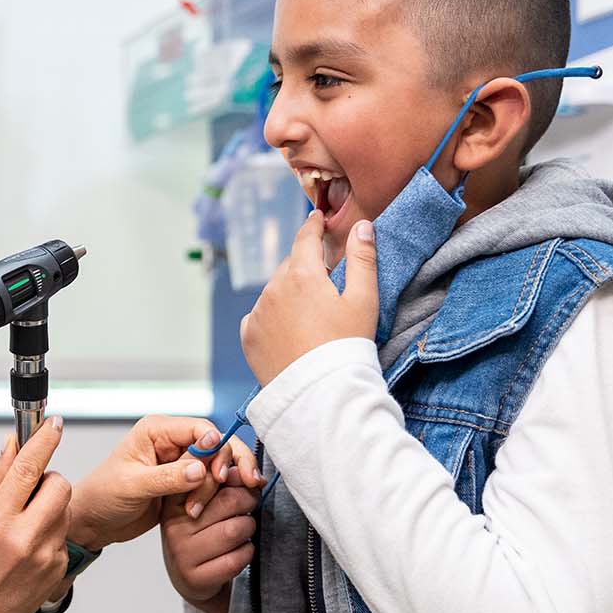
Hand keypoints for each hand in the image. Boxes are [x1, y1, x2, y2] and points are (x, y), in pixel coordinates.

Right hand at [0, 419, 72, 612]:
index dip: (43, 441)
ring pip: (65, 510)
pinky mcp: (57, 570)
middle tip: (32, 489)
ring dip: (50, 507)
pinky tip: (28, 548)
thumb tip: (13, 444)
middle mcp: (23, 538)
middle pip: (59, 486)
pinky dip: (50, 534)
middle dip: (49, 479)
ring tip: (25, 523)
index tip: (53, 424)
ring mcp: (44, 556)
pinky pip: (63, 536)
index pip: (27, 468)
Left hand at [69, 415, 245, 549]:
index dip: (217, 448)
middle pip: (218, 444)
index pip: (201, 429)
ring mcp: (181, 462)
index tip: (220, 474)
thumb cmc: (103, 496)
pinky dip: (217, 496)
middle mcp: (172, 441)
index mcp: (157, 430)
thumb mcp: (133, 486)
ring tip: (196, 510)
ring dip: (219, 488)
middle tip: (232, 488)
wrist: (95, 521)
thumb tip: (201, 469)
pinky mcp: (186, 482)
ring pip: (219, 465)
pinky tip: (207, 511)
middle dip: (226, 467)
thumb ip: (168, 477)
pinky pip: (212, 484)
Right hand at [161, 484, 259, 612]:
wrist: (191, 577)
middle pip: (229, 500)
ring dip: (249, 527)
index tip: (243, 478)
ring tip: (243, 528)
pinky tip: (238, 550)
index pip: (207, 474)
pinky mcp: (196, 577)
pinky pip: (237, 558)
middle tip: (251, 502)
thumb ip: (226, 479)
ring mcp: (182, 553)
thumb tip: (248, 473)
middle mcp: (172, 524)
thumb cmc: (203, 531)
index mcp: (173, 498)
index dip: (233, 474)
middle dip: (249, 499)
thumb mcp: (208, 500)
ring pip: (236, 530)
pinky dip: (247, 552)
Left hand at [240, 211, 378, 386]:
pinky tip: (290, 331)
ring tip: (309, 315)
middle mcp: (273, 288)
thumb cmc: (347, 347)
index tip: (316, 218)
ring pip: (274, 291)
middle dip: (305, 267)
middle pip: (290, 266)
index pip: (305, 238)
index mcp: (302, 275)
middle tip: (322, 282)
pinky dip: (272, 316)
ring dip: (288, 293)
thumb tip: (362, 227)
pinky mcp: (249, 336)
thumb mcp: (363, 301)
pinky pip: (260, 315)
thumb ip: (363, 260)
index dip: (313, 226)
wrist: (319, 394)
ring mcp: (258, 312)